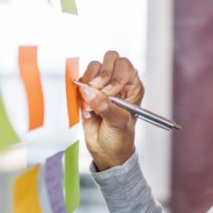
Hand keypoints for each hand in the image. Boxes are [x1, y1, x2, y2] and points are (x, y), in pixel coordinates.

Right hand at [79, 50, 144, 171]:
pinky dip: (80, 93)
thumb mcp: (118, 122)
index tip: (108, 93)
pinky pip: (80, 81)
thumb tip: (87, 90)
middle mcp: (118, 82)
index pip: (125, 66)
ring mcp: (101, 85)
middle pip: (109, 60)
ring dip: (89, 84)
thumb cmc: (120, 138)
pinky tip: (86, 110)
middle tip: (96, 92)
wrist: (106, 152)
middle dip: (101, 76)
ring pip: (93, 67)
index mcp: (132, 86)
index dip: (115, 76)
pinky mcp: (86, 92)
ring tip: (91, 106)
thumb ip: (104, 106)